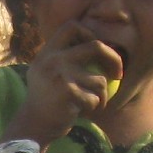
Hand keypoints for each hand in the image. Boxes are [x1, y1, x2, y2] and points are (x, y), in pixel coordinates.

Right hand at [6, 22, 122, 145]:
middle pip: (95, 46)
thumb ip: (65, 57)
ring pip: (99, 79)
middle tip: (119, 74)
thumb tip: (102, 43)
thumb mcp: (48, 73)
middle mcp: (52, 60)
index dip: (89, 33)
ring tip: (91, 102)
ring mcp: (59, 75)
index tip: (97, 47)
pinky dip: (95, 106)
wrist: (33, 126)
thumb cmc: (47, 100)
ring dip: (102, 94)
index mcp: (47, 53)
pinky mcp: (67, 92)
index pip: (71, 26)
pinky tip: (83, 111)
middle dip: (114, 59)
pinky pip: (95, 97)